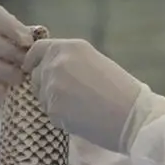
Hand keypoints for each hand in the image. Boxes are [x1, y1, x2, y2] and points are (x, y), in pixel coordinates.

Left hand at [23, 39, 154, 151]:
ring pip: (41, 96)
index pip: (37, 50)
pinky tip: (81, 118)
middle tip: (70, 97)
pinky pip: (49, 113)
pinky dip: (61, 117)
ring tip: (80, 107)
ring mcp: (51, 86)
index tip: (32, 69)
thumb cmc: (122, 90)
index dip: (33, 61)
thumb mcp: (95, 62)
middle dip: (46, 86)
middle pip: (37, 75)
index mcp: (69, 47)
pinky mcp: (52, 109)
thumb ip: (70, 62)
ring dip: (53, 102)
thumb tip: (50, 69)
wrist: (133, 116)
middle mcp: (56, 63)